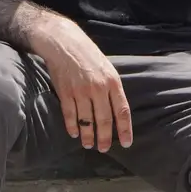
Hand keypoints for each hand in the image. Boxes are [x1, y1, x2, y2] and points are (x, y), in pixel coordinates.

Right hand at [30, 17, 132, 151]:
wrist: (64, 43)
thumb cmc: (89, 55)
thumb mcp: (107, 68)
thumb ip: (112, 89)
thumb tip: (116, 110)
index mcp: (112, 82)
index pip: (122, 111)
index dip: (124, 129)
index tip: (126, 143)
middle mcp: (98, 88)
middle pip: (104, 120)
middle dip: (104, 138)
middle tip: (104, 148)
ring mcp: (81, 91)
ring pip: (86, 121)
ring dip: (88, 136)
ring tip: (89, 145)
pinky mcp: (66, 92)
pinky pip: (70, 115)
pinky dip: (72, 127)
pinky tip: (74, 134)